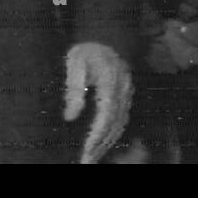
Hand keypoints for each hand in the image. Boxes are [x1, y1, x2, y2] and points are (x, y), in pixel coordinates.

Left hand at [63, 42, 133, 163]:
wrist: (108, 35)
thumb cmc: (88, 49)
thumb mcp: (75, 62)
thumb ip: (73, 88)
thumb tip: (70, 116)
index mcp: (109, 82)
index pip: (105, 116)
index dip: (96, 137)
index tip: (85, 152)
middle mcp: (122, 91)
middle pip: (114, 125)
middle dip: (101, 147)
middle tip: (86, 162)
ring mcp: (127, 94)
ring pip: (120, 124)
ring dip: (107, 144)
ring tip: (93, 158)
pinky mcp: (127, 95)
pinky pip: (123, 119)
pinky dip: (113, 134)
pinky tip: (103, 143)